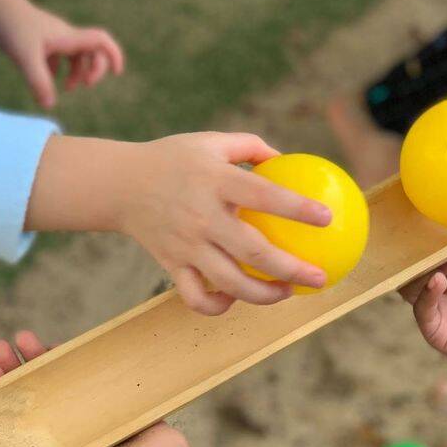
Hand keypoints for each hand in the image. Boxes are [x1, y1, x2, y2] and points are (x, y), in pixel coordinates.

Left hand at [0, 0, 123, 108]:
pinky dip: (58, 67)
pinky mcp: (39, 37)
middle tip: (84, 86)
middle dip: (93, 70)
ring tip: (66, 88)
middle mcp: (64, 35)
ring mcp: (52, 35)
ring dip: (76, 71)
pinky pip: (58, 53)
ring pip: (75, 54)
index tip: (117, 73)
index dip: (113, 56)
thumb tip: (49, 104)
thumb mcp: (25, 59)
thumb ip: (39, 82)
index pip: (101, 41)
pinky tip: (46, 77)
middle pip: (91, 51)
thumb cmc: (11, 27)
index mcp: (68, 38)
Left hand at [0, 332, 192, 446]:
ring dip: (33, 356)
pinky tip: (49, 341)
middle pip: (30, 394)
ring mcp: (86, 409)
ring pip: (54, 376)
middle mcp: (63, 430)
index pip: (14, 421)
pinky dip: (68, 353)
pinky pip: (86, 368)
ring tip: (16, 339)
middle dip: (10, 373)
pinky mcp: (110, 393)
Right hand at [28, 131, 333, 314]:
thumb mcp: (210, 141)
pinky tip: (236, 299)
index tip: (327, 217)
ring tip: (287, 293)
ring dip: (264, 295)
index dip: (297, 208)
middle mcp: (202, 217)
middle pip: (253, 253)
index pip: (264, 196)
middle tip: (319, 277)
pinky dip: (217, 305)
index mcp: (215, 181)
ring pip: (229, 283)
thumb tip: (288, 160)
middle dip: (291, 270)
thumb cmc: (172, 159)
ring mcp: (186, 246)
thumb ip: (250, 147)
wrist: (119, 185)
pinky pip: (196, 297)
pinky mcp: (172, 265)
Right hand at [401, 164, 446, 380]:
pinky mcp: (438, 329)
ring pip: (413, 283)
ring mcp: (442, 304)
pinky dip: (427, 296)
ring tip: (446, 274)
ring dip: (425, 274)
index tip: (423, 201)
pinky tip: (442, 284)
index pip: (440, 236)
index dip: (430, 223)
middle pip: (420, 258)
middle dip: (418, 249)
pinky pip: (422, 309)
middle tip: (420, 236)